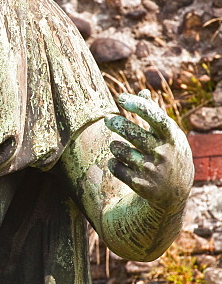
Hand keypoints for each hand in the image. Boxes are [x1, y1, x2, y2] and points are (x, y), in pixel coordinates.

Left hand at [104, 89, 193, 214]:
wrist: (175, 192)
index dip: (138, 106)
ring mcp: (151, 169)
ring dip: (115, 146)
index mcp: (170, 137)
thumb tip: (142, 91)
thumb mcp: (169, 135)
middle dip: (116, 124)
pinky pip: (116, 167)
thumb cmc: (170, 154)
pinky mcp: (140, 184)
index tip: (121, 98)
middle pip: (132, 133)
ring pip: (120, 151)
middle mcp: (162, 152)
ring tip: (116, 146)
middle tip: (108, 119)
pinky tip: (117, 162)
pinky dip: (113, 162)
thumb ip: (155, 114)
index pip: (156, 117)